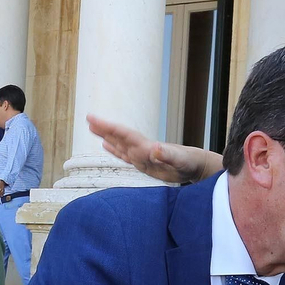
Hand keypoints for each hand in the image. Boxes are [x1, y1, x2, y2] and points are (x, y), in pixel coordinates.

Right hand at [87, 113, 215, 183]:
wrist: (195, 165)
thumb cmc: (189, 163)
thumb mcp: (179, 161)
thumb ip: (167, 155)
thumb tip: (154, 148)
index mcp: (146, 147)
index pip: (123, 135)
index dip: (108, 127)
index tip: (94, 119)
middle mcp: (141, 149)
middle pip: (119, 136)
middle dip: (104, 128)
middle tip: (89, 118)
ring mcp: (141, 155)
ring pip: (119, 144)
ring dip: (106, 136)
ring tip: (92, 128)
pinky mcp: (142, 162)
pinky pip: (124, 155)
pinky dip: (114, 149)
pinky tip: (106, 145)